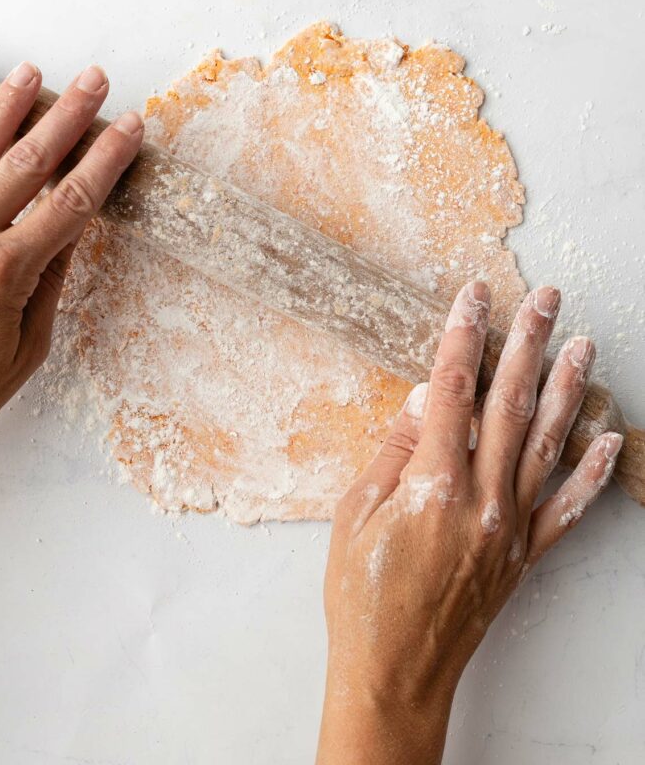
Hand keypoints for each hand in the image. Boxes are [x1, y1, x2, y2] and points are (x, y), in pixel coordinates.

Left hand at [0, 61, 143, 441]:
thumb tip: (70, 231)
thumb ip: (48, 283)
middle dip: (65, 117)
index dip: (105, 160)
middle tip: (92, 81)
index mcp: (3, 272)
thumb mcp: (25, 351)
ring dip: (6, 110)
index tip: (130, 128)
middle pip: (26, 163)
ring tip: (32, 74)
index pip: (70, 201)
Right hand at [317, 282, 621, 764]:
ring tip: (582, 345)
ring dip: (566, 390)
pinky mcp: (523, 556)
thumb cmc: (362, 594)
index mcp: (433, 485)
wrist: (394, 670)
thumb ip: (396, 450)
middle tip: (544, 298)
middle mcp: (481, 500)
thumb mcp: (355, 513)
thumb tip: (428, 399)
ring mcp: (509, 529)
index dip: (463, 337)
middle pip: (510, 405)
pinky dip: (591, 475)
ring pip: (546, 445)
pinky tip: (609, 440)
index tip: (475, 295)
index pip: (454, 391)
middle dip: (527, 343)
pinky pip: (567, 510)